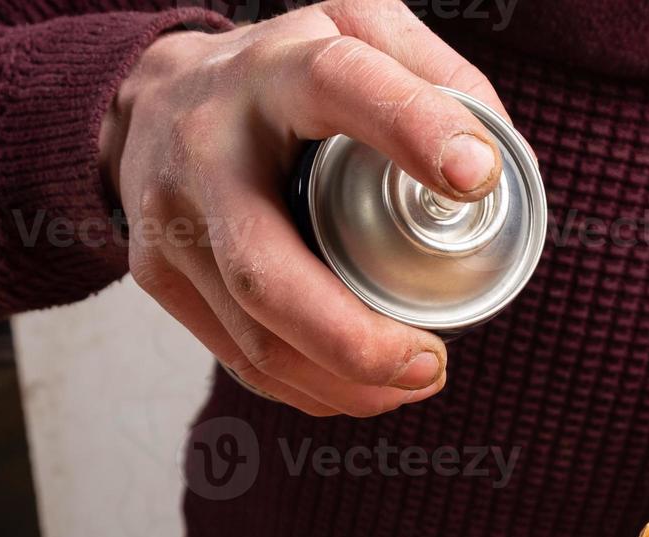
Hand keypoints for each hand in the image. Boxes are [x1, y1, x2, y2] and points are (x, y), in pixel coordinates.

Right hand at [99, 0, 507, 416]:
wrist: (154, 94)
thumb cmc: (281, 72)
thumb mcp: (360, 29)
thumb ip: (439, 75)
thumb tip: (494, 163)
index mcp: (274, 71)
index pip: (339, 85)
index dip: (411, 128)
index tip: (477, 178)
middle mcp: (207, 144)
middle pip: (268, 272)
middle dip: (357, 341)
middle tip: (433, 361)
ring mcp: (172, 219)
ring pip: (255, 337)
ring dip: (345, 381)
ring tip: (416, 377)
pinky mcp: (158, 275)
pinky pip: (240, 358)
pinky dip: (312, 389)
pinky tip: (364, 387)